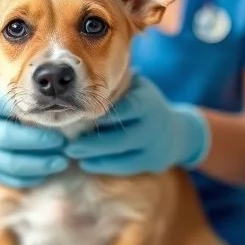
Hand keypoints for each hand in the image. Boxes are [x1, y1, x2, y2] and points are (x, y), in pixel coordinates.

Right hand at [0, 80, 67, 186]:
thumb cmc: (0, 107)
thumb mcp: (4, 91)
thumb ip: (22, 90)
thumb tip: (61, 87)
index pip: (2, 104)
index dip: (26, 109)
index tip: (52, 112)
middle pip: (6, 137)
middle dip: (37, 142)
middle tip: (63, 142)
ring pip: (8, 162)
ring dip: (38, 164)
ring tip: (63, 162)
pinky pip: (8, 179)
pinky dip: (30, 178)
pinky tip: (48, 173)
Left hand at [64, 76, 209, 174]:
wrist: (177, 132)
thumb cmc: (144, 105)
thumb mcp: (136, 88)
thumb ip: (115, 84)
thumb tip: (80, 78)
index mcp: (146, 102)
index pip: (122, 109)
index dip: (100, 115)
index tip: (78, 118)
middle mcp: (153, 124)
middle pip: (120, 137)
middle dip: (92, 142)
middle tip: (68, 145)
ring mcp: (154, 145)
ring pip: (121, 153)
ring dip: (93, 154)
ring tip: (71, 152)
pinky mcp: (152, 162)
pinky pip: (125, 166)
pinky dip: (103, 166)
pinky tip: (85, 163)